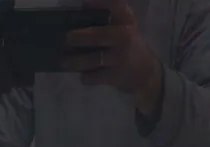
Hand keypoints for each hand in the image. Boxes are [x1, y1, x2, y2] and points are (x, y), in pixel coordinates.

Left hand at [61, 0, 163, 115]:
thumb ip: (110, 11)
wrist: (146, 72)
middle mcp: (123, 37)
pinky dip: (85, 76)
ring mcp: (119, 58)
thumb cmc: (129, 44)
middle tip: (67, 39)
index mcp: (125, 22)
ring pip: (91, 60)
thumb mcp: (125, 24)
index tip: (84, 2)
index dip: (98, 3)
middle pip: (97, 35)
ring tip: (63, 61)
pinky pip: (93, 77)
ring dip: (74, 61)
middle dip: (78, 37)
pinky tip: (82, 75)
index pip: (113, 7)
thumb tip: (84, 3)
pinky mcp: (114, 76)